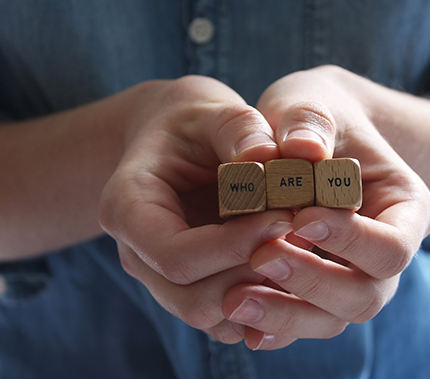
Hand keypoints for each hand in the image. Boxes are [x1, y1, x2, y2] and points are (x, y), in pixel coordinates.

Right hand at [99, 76, 294, 342]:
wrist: (179, 141)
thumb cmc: (195, 124)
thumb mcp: (214, 111)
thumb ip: (239, 128)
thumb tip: (266, 156)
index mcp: (128, 208)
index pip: (175, 255)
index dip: (235, 245)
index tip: (285, 217)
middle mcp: (136, 253)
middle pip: (192, 299)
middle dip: (253, 274)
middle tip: (301, 237)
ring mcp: (160, 277)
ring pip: (211, 316)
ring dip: (262, 293)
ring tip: (300, 250)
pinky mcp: (188, 287)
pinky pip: (225, 318)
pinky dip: (262, 302)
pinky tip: (290, 268)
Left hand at [222, 66, 429, 349]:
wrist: (304, 137)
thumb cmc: (312, 117)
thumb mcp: (311, 103)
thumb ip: (309, 120)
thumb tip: (305, 150)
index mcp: (403, 208)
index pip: (392, 245)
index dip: (351, 240)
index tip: (299, 217)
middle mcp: (382, 252)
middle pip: (366, 295)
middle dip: (314, 283)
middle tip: (261, 257)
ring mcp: (349, 275)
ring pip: (332, 319)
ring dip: (286, 315)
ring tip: (234, 299)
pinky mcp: (314, 289)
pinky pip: (300, 319)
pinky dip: (271, 324)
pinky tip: (236, 318)